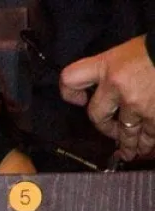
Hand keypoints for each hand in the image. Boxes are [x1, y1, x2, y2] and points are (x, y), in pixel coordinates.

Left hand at [60, 35, 154, 159]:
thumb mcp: (129, 52)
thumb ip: (115, 69)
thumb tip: (109, 87)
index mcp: (107, 65)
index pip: (71, 79)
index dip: (70, 92)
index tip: (80, 99)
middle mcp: (116, 86)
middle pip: (97, 116)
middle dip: (106, 127)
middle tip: (113, 132)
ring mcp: (136, 103)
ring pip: (126, 132)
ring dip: (129, 143)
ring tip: (131, 152)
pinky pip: (149, 134)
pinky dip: (149, 142)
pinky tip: (148, 146)